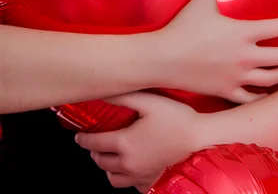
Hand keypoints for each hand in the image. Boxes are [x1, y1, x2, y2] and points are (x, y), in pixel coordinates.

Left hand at [75, 92, 200, 191]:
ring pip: (112, 178)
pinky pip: (131, 186)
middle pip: (100, 162)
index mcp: (125, 143)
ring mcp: (140, 174)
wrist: (197, 135)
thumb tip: (103, 94)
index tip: (79, 135)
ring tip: (110, 155)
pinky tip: (130, 167)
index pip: (94, 144)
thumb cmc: (175, 116)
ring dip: (107, 167)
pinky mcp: (151, 179)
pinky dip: (126, 178)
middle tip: (95, 142)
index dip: (83, 139)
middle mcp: (129, 163)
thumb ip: (124, 97)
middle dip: (94, 152)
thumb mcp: (149, 101)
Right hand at [159, 0, 277, 103]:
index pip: (277, 28)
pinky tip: (270, 93)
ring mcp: (236, 77)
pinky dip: (265, 97)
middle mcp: (244, 57)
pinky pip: (251, 98)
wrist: (161, 58)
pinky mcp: (225, 92)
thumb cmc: (182, 27)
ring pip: (271, 79)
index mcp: (242, 33)